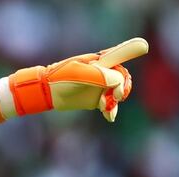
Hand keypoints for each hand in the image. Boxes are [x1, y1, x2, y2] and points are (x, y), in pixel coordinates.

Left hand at [8, 38, 148, 121]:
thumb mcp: (77, 74)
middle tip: (117, 97)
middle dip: (124, 87)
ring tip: (107, 107)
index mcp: (100, 61)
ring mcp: (100, 86)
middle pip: (123, 78)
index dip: (130, 58)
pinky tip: (110, 117)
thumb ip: (98, 75)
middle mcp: (103, 72)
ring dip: (116, 101)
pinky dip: (111, 110)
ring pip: (118, 93)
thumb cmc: (60, 78)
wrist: (46, 92)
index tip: (132, 65)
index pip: (121, 57)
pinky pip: (109, 105)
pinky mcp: (95, 99)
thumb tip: (117, 81)